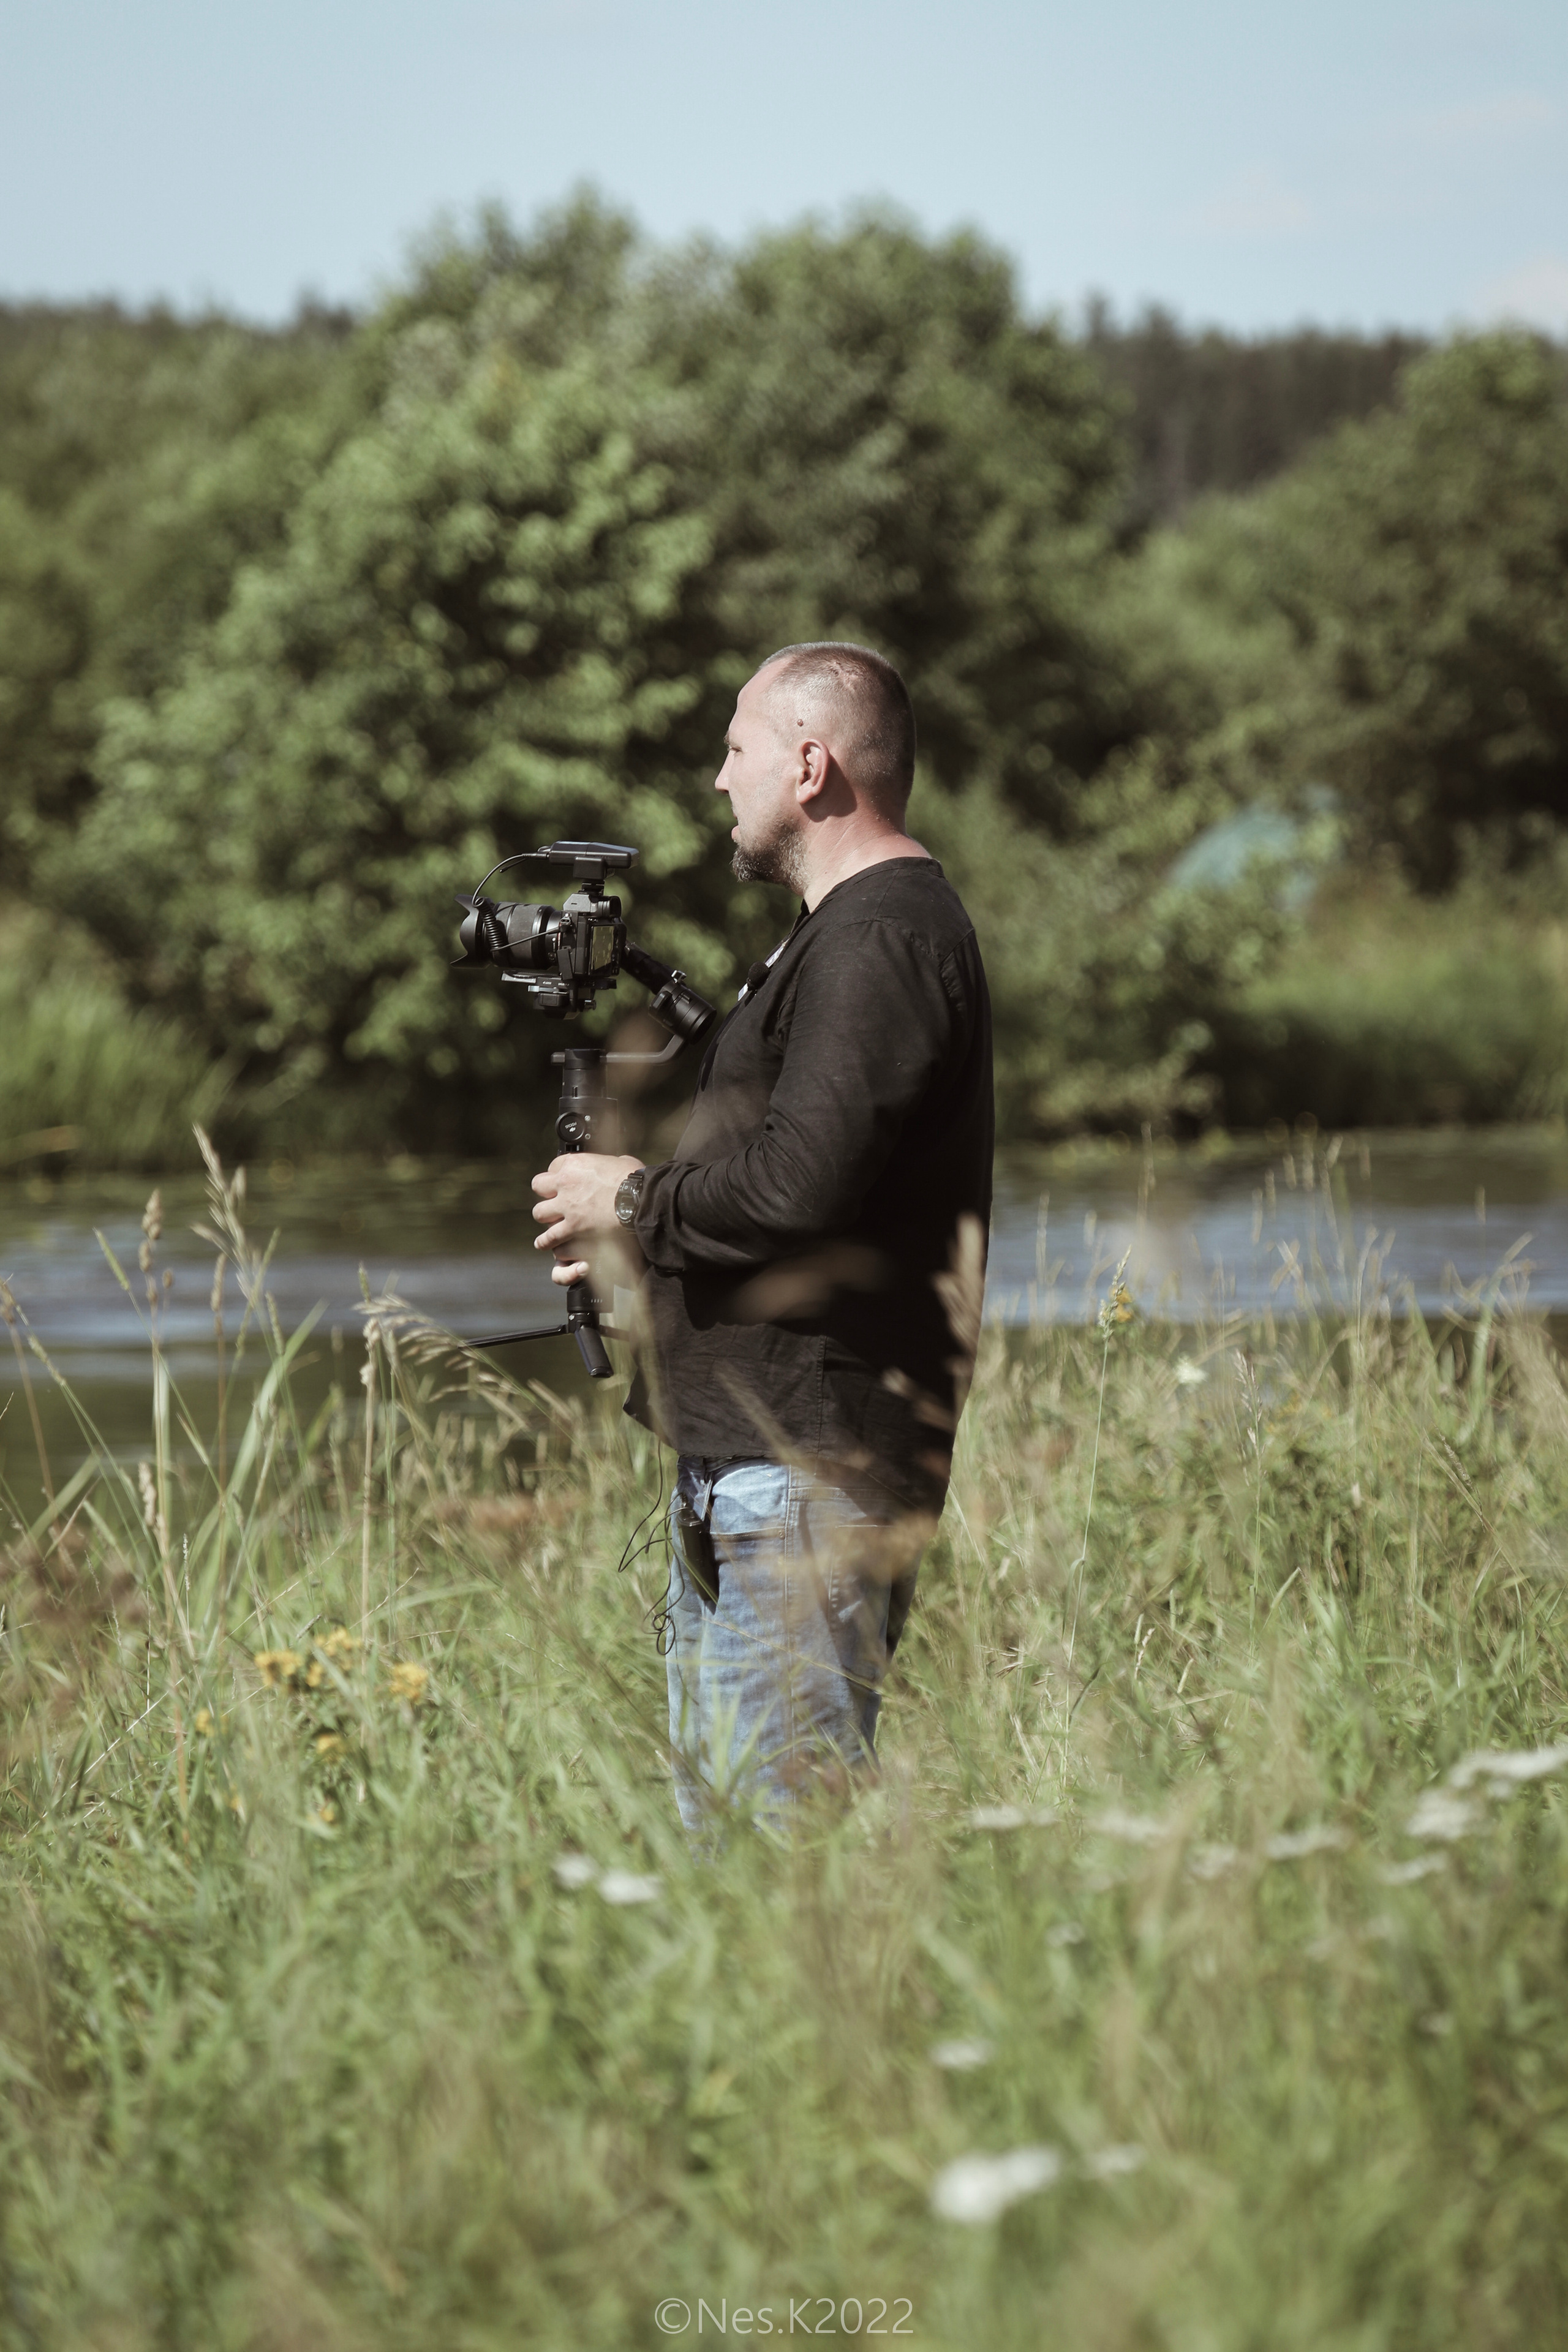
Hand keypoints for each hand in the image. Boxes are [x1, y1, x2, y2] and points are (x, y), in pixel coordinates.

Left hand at [530, 1153, 644, 1289]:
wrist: (641, 1201)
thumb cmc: (635, 1181)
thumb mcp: (621, 1162)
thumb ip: (609, 1164)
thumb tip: (615, 1165)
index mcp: (576, 1164)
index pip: (553, 1166)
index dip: (558, 1175)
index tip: (563, 1182)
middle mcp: (566, 1183)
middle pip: (539, 1186)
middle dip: (546, 1194)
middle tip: (554, 1200)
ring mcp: (567, 1207)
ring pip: (540, 1212)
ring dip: (545, 1217)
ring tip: (549, 1223)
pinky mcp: (572, 1227)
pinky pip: (549, 1237)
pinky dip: (546, 1241)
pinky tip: (545, 1243)